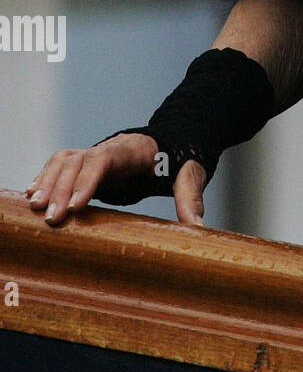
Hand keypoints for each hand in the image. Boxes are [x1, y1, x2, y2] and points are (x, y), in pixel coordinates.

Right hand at [26, 134, 208, 227]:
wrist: (174, 143)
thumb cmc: (180, 159)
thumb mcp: (189, 174)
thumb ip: (191, 197)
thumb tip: (199, 227)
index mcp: (133, 149)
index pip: (105, 159)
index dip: (88, 180)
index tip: (77, 206)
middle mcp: (109, 148)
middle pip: (79, 161)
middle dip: (63, 187)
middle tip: (52, 218)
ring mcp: (95, 155)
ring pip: (64, 161)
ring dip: (48, 182)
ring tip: (36, 208)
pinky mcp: (87, 165)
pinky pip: (60, 166)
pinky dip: (45, 177)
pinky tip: (33, 196)